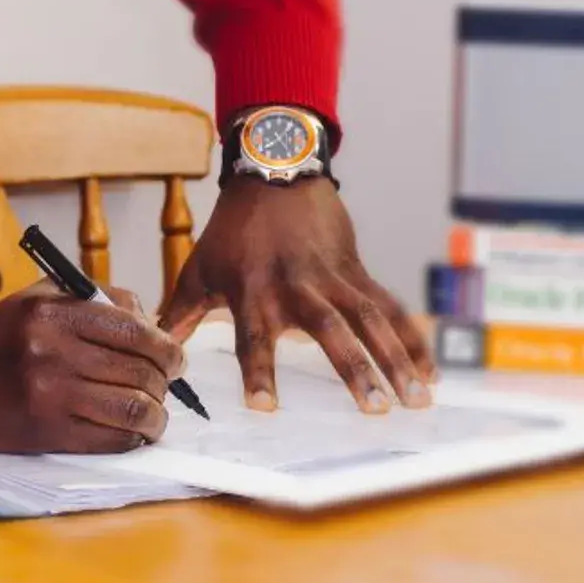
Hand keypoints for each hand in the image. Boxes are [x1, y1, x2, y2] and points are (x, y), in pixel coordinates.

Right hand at [0, 283, 184, 453]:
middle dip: (165, 383)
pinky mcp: (43, 432)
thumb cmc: (1, 333)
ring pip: (132, 410)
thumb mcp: (43, 296)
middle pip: (140, 372)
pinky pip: (109, 440)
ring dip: (155, 416)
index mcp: (54, 312)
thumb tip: (155, 327)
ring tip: (154, 414)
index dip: (168, 349)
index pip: (136, 332)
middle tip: (166, 387)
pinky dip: (132, 438)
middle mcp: (51, 351)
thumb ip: (100, 300)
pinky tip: (132, 432)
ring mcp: (47, 394)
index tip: (176, 359)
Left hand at [160, 174, 436, 413]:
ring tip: (417, 400)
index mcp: (254, 291)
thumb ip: (179, 314)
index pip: (253, 338)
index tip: (264, 407)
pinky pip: (390, 308)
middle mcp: (298, 286)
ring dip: (397, 359)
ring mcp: (334, 278)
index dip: (259, 371)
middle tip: (376, 408)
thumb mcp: (199, 269)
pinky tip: (430, 374)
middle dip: (355, 370)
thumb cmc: (232, 229)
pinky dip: (413, 339)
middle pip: (330, 331)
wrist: (275, 174)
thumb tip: (153, 349)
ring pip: (372, 321)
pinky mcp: (358, 271)